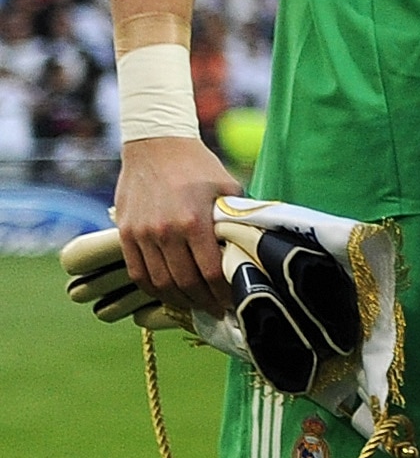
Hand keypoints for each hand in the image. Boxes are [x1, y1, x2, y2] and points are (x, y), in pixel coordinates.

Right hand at [113, 131, 242, 321]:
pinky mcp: (125, 233)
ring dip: (179, 301)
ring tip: (196, 306)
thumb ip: (237, 219)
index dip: (222, 294)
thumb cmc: (199, 166)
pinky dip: (153, 289)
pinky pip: (137, 272)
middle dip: (204, 302)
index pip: (209, 271)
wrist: (156, 145)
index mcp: (194, 221)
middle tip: (218, 311)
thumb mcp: (228, 189)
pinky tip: (169, 294)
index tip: (233, 303)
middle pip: (185, 283)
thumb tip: (255, 247)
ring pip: (159, 283)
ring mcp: (141, 234)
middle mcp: (165, 231)